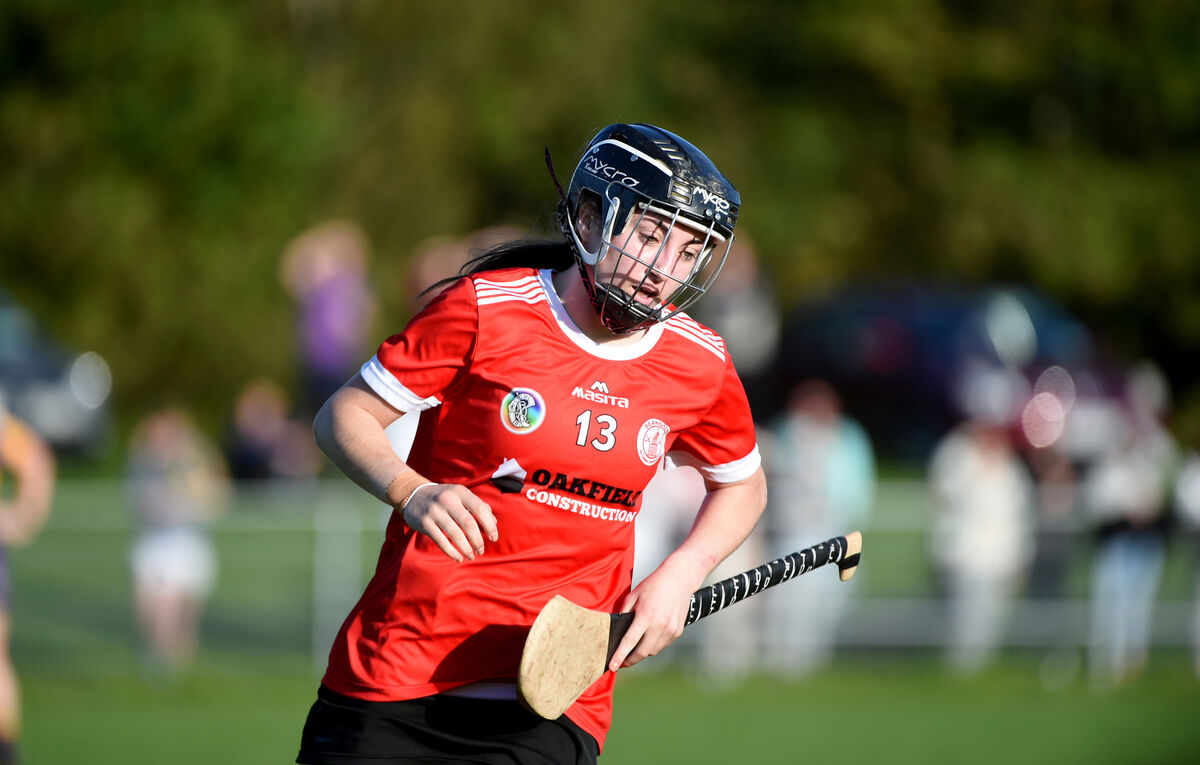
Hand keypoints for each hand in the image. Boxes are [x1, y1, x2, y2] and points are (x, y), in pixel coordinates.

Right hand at [401, 484, 497, 562]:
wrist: (413, 494)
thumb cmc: (444, 498)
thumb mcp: (460, 496)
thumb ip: (478, 506)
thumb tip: (494, 523)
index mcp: (460, 492)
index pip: (480, 508)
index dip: (490, 525)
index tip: (494, 538)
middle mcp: (448, 500)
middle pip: (469, 523)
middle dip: (478, 540)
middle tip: (481, 550)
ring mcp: (435, 511)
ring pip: (455, 534)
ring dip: (466, 549)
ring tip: (471, 556)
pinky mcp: (424, 523)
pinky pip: (441, 541)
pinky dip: (451, 552)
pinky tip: (458, 558)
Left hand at [607, 555, 705, 670]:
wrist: (679, 579)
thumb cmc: (656, 584)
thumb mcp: (633, 595)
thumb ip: (623, 612)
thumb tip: (617, 629)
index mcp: (646, 615)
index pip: (630, 641)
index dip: (620, 656)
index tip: (613, 666)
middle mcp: (660, 625)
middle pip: (642, 652)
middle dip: (630, 660)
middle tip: (622, 662)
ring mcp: (670, 630)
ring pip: (653, 651)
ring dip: (642, 652)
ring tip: (636, 646)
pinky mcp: (677, 631)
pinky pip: (662, 645)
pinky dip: (654, 645)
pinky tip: (650, 637)